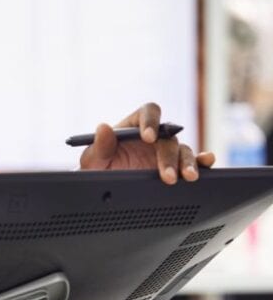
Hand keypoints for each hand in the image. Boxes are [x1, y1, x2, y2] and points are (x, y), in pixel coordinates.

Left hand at [79, 102, 215, 183]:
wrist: (106, 186)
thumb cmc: (99, 167)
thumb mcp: (93, 159)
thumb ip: (98, 145)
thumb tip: (103, 127)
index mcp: (135, 124)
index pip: (148, 112)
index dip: (151, 122)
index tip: (147, 137)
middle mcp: (155, 136)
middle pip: (168, 137)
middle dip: (168, 157)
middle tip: (167, 176)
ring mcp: (166, 152)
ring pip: (184, 150)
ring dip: (187, 163)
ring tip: (188, 177)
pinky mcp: (176, 166)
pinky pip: (194, 161)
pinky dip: (203, 162)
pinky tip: (206, 165)